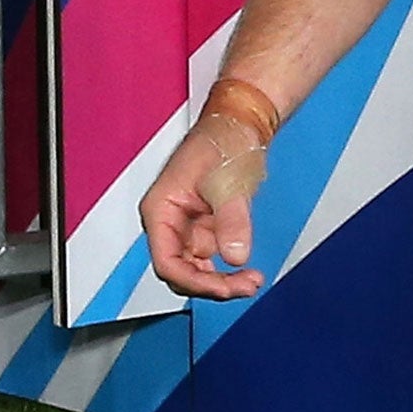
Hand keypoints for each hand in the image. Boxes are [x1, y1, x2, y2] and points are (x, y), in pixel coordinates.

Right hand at [141, 121, 266, 300]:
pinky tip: (246, 270)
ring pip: (196, 268)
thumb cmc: (224, 139)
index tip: (223, 288)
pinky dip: (227, 266)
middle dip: (211, 284)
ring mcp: (188, 225)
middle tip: (244, 287)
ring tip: (251, 281)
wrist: (242, 122)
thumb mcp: (228, 181)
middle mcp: (169, 220)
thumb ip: (231, 220)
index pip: (166, 261)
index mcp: (161, 208)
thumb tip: (234, 255)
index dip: (193, 281)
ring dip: (221, 280)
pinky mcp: (206, 225)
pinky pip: (211, 256)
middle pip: (180, 270)